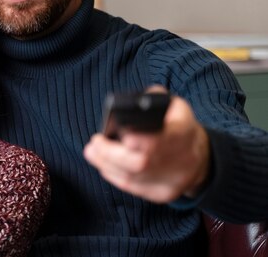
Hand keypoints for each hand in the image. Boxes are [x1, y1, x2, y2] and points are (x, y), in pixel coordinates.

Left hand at [83, 90, 210, 202]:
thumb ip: (152, 99)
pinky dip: (114, 176)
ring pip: (133, 178)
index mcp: (183, 133)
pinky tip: (104, 165)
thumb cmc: (178, 125)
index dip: (136, 140)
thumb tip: (128, 105)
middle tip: (94, 143)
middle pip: (141, 163)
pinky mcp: (163, 194)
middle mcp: (181, 160)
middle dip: (110, 154)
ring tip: (92, 152)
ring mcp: (173, 181)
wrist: (200, 157)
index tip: (115, 134)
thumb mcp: (173, 105)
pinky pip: (133, 188)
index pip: (158, 140)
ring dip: (106, 164)